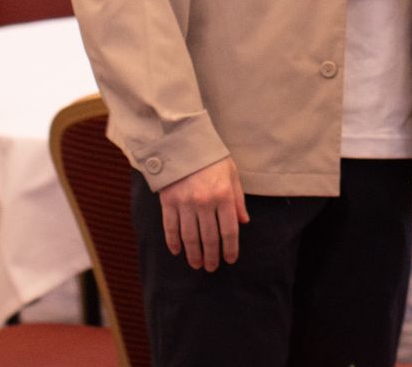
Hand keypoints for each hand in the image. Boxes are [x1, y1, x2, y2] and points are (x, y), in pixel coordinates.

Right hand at [158, 156, 249, 271]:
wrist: (184, 142)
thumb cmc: (212, 158)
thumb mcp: (232, 174)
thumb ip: (238, 199)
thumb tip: (243, 222)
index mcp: (224, 195)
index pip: (229, 230)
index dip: (230, 248)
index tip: (229, 260)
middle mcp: (205, 202)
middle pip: (209, 238)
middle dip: (212, 256)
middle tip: (212, 267)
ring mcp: (185, 203)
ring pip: (190, 237)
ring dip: (194, 254)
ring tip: (197, 264)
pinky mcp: (168, 202)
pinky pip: (171, 227)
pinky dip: (173, 242)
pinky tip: (178, 251)